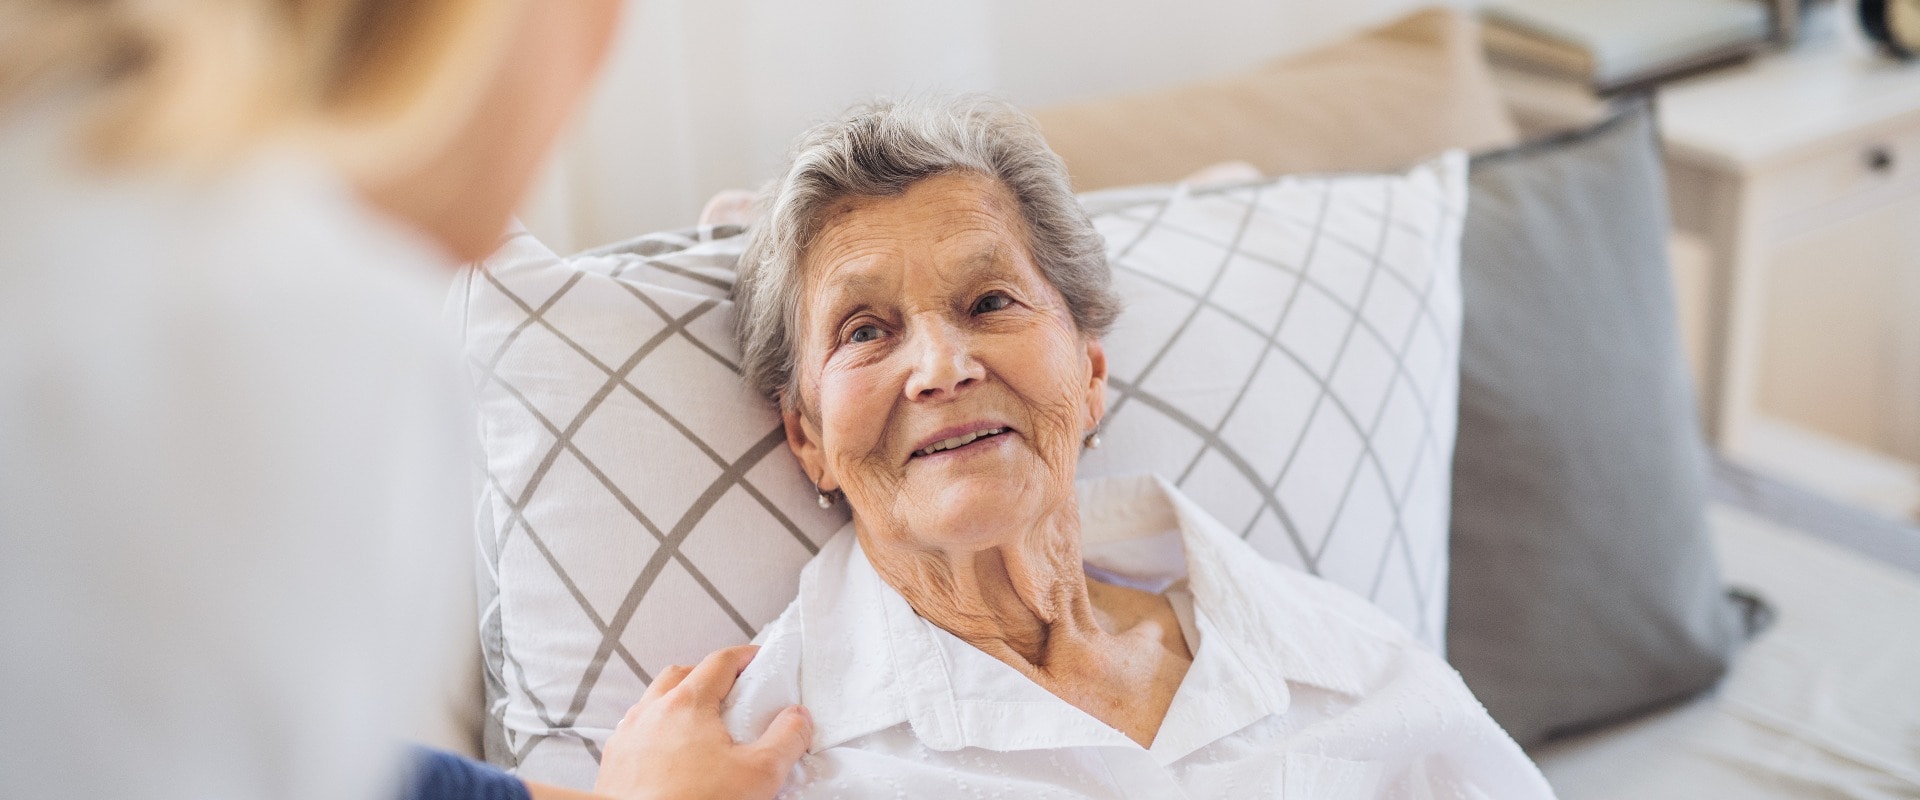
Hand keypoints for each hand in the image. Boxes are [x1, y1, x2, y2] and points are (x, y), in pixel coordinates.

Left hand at [591, 645, 811, 799]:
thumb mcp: (760, 773)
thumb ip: (786, 739)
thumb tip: (798, 718)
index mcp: (686, 704)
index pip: (719, 662)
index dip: (744, 657)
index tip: (757, 661)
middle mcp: (651, 712)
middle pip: (681, 675)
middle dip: (707, 676)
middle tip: (730, 693)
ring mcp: (628, 736)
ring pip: (652, 701)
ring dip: (676, 702)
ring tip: (699, 726)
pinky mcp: (614, 761)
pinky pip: (635, 731)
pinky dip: (655, 731)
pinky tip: (669, 754)